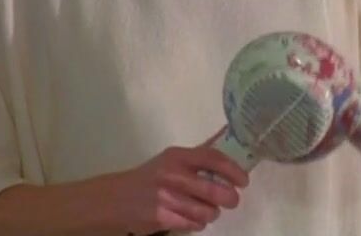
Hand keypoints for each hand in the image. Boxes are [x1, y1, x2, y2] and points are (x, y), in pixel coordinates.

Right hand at [112, 134, 250, 233]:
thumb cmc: (152, 177)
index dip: (233, 170)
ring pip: (208, 211)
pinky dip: (198, 223)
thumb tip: (231, 137)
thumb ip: (200, 156)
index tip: (243, 181)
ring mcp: (167, 198)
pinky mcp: (162, 218)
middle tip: (231, 200)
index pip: (212, 158)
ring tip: (208, 210)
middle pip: (214, 190)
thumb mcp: (172, 159)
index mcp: (178, 156)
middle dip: (229, 198)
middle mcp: (172, 174)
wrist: (117, 198)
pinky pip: (195, 224)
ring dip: (213, 212)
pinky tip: (192, 218)